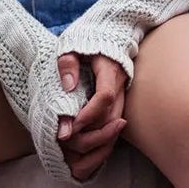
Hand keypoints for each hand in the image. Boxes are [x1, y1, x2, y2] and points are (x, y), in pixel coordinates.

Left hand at [56, 51, 127, 181]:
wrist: (108, 37)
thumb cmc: (86, 41)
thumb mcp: (72, 45)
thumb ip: (68, 63)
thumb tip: (68, 87)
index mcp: (110, 70)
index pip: (104, 96)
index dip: (88, 114)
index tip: (71, 125)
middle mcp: (119, 87)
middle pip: (110, 118)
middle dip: (90, 134)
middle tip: (66, 141)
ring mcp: (121, 97)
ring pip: (114, 126)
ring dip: (96, 141)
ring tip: (74, 150)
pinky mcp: (118, 104)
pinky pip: (112, 126)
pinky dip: (100, 140)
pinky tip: (83, 148)